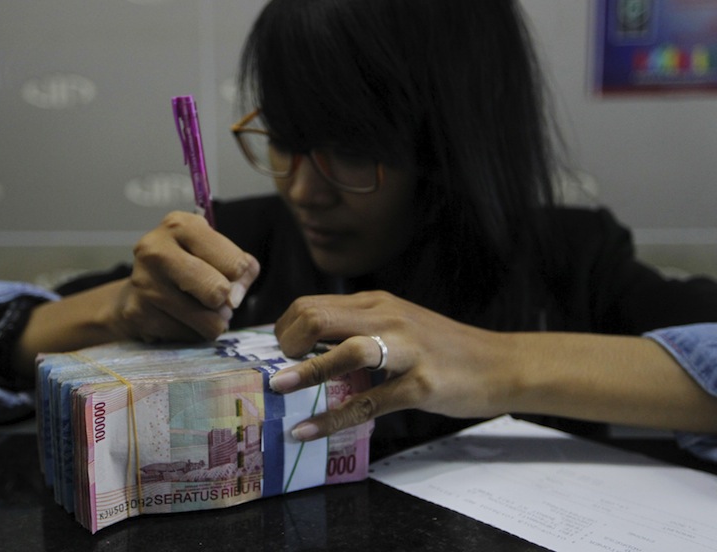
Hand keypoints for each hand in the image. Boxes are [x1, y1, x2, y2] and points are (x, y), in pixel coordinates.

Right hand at [107, 211, 259, 342]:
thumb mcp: (220, 254)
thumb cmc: (189, 266)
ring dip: (212, 322)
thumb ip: (244, 269)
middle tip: (213, 296)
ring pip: (207, 322)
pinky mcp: (138, 313)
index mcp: (180, 225)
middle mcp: (156, 249)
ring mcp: (143, 282)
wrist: (139, 289)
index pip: (236, 264)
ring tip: (199, 310)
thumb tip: (231, 300)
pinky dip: (191, 333)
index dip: (238, 275)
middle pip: (218, 291)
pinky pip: (187, 336)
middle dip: (224, 301)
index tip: (224, 272)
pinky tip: (178, 318)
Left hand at [270, 291, 514, 440]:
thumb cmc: (444, 348)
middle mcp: (387, 319)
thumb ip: (361, 328)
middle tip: (278, 371)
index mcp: (377, 303)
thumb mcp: (400, 324)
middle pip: (319, 317)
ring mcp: (405, 351)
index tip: (277, 354)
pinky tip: (307, 429)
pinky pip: (368, 402)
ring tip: (279, 389)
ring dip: (305, 371)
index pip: (313, 304)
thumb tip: (313, 348)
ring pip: (344, 351)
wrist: (499, 364)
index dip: (285, 329)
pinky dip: (331, 417)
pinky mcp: (419, 385)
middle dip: (287, 344)